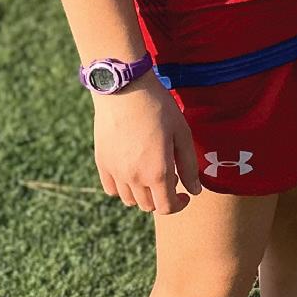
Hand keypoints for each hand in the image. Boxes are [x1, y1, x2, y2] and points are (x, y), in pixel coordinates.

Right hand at [93, 82, 200, 213]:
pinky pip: (111, 189)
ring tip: (152, 175)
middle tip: (171, 178)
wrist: (125, 89)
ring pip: (129, 200)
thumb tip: (195, 191)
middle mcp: (133, 178)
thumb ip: (189, 166)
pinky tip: (132, 172)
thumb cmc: (159, 108)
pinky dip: (123, 188)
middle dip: (163, 198)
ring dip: (143, 195)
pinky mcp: (102, 162)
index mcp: (157, 173)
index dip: (178, 205)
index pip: (166, 207)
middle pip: (148, 206)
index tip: (184, 194)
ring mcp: (115, 171)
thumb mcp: (182, 134)